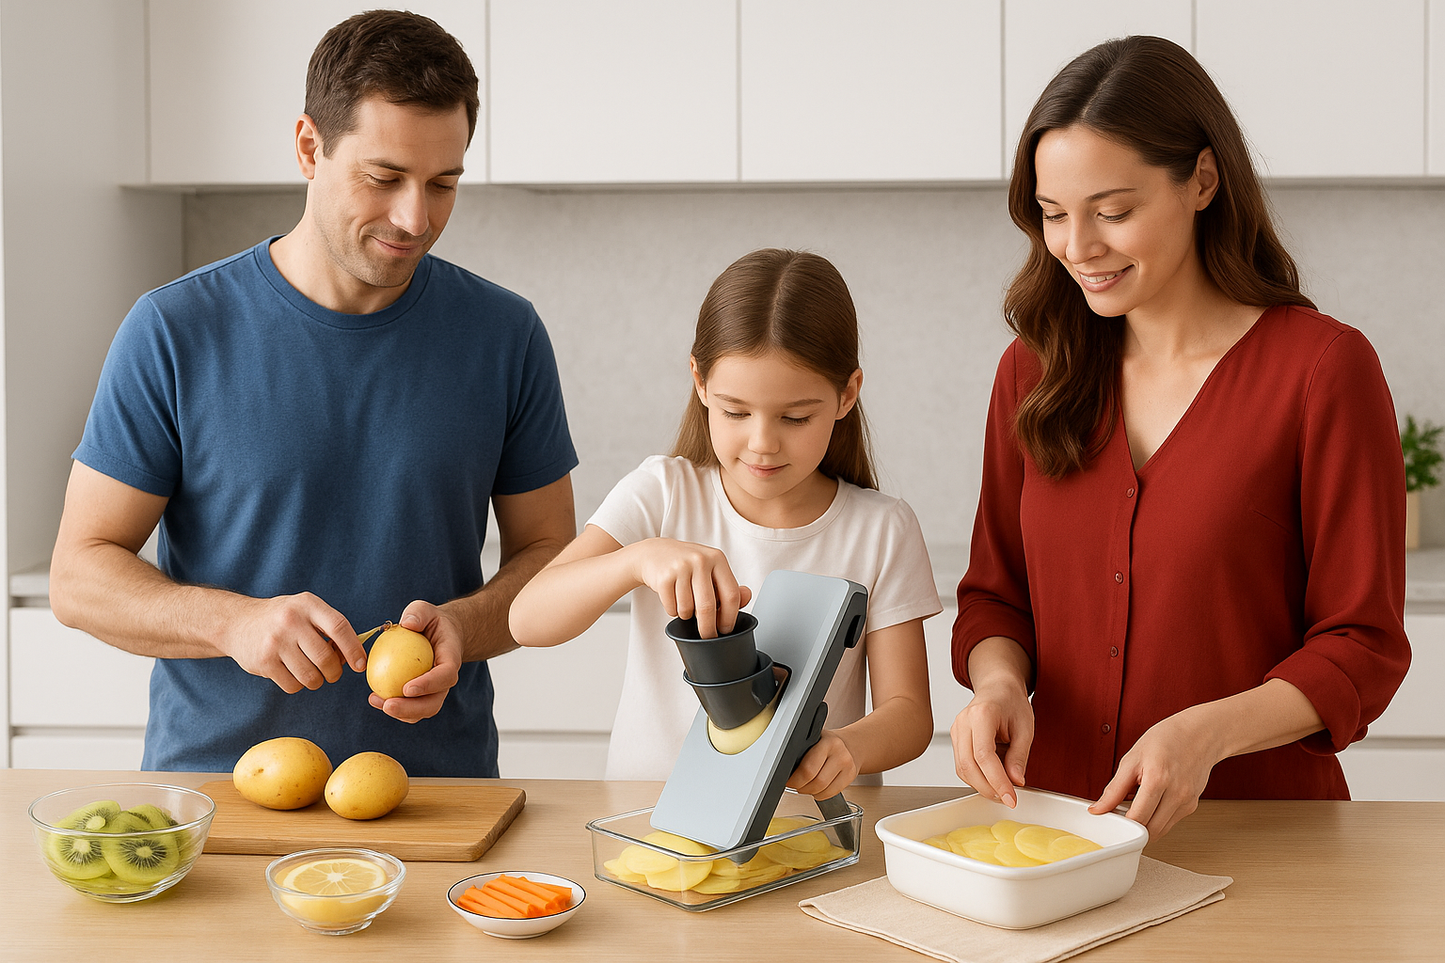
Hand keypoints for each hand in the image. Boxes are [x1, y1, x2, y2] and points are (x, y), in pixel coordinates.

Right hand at [218, 592, 367, 692]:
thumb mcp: (306, 610)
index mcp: (307, 604)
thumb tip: (354, 657)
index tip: (360, 665)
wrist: (238, 622)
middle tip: (331, 672)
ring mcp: (275, 642)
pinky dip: (297, 685)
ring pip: (311, 677)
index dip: (354, 649)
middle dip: (334, 672)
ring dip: (316, 681)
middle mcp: (291, 621)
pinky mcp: (263, 662)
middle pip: (326, 658)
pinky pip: (293, 685)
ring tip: (310, 672)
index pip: (339, 627)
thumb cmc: (283, 619)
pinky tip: (291, 672)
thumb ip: (330, 628)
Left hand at [367, 601, 462, 722]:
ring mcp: (435, 691)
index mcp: (450, 659)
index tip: (407, 688)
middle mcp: (445, 680)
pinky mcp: (422, 696)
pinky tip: (374, 698)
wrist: (438, 635)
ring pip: (422, 710)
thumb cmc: (430, 621)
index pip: (445, 675)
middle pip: (434, 702)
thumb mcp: (424, 610)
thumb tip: (407, 625)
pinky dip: (394, 707)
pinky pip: (410, 708)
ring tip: (376, 702)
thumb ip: (418, 613)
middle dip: (412, 709)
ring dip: (400, 712)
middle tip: (388, 705)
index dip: (429, 684)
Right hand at [626, 538, 751, 637]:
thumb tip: (746, 597)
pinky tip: (673, 598)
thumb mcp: (711, 569)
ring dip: (687, 616)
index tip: (726, 629)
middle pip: (708, 606)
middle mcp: (700, 560)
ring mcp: (681, 567)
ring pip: (688, 609)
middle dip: (708, 628)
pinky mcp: (664, 577)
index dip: (730, 617)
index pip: (731, 594)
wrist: (654, 553)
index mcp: (717, 559)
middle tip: (708, 636)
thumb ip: (728, 586)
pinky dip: (673, 611)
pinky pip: (672, 608)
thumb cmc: (687, 565)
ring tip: (685, 604)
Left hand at [786, 730, 859, 798]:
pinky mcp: (851, 775)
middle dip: (801, 787)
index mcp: (826, 742)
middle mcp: (839, 752)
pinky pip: (831, 793)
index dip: (795, 779)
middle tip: (796, 784)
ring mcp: (847, 764)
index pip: (808, 768)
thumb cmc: (828, 744)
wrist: (851, 744)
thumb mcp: (814, 741)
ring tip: (806, 785)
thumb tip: (785, 771)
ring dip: (810, 792)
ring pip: (823, 790)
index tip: (789, 780)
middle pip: (816, 782)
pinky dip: (820, 795)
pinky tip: (817, 788)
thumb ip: (801, 752)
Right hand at [950, 682, 1033, 807]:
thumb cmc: (1011, 703)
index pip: (984, 756)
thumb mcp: (1025, 728)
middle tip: (1008, 798)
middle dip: (988, 788)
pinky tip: (992, 779)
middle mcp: (963, 722)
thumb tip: (1015, 781)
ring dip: (982, 785)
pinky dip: (977, 777)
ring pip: (962, 768)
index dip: (997, 781)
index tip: (1011, 798)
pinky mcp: (956, 739)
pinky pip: (962, 765)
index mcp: (982, 715)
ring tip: (1003, 789)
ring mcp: (956, 730)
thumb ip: (1019, 756)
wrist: (997, 688)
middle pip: (968, 765)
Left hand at [1089, 710, 1215, 838]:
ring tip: (1135, 806)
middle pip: (1150, 830)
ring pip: (1161, 831)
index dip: (1120, 823)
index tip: (1109, 818)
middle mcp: (1177, 794)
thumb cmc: (1166, 740)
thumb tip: (1099, 808)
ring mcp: (1187, 802)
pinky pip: (1170, 823)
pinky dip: (1156, 819)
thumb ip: (1114, 788)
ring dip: (1145, 826)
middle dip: (1132, 828)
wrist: (1199, 734)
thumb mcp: (1132, 758)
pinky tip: (1150, 803)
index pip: (1137, 817)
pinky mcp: (1192, 806)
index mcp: (1158, 779)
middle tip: (1120, 814)